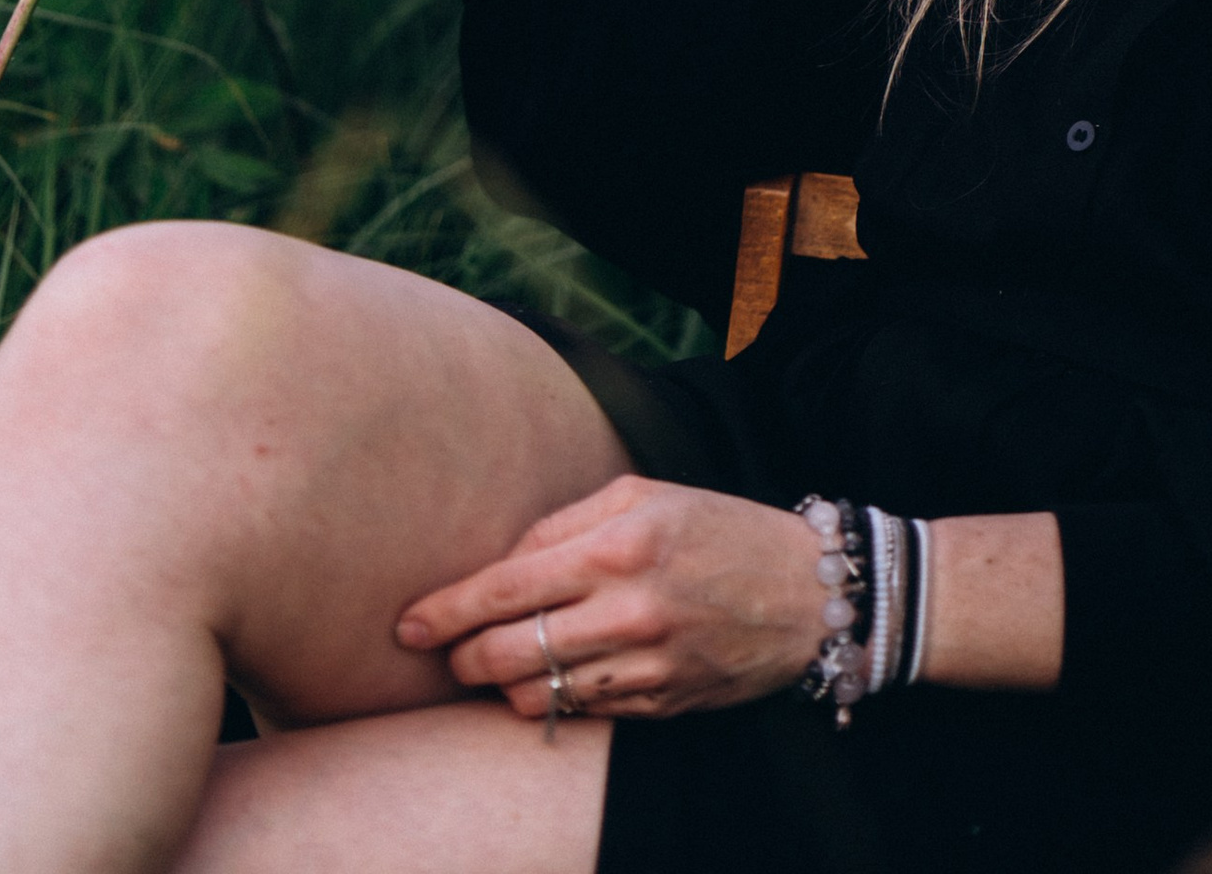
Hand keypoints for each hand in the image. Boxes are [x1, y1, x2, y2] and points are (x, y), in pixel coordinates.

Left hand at [395, 475, 827, 722]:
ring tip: (503, 660)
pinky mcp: (658, 707)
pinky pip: (578, 714)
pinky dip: (554, 699)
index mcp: (619, 546)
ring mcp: (644, 668)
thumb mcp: (645, 495)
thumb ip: (565, 522)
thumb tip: (502, 560)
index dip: (445, 612)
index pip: (506, 588)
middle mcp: (627, 612)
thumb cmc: (718, 529)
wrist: (806, 594)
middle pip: (507, 653)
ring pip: (535, 696)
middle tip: (447, 651)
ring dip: (504, 683)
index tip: (405, 625)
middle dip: (461, 658)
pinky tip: (558, 674)